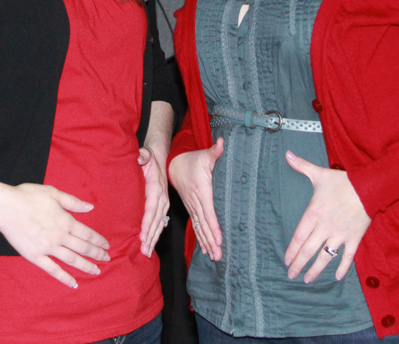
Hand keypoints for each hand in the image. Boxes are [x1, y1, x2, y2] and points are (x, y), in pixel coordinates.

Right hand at [0, 183, 110, 288]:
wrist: (5, 207)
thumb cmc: (28, 196)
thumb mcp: (53, 193)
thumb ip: (73, 202)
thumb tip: (90, 207)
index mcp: (65, 221)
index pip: (87, 234)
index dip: (98, 241)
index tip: (107, 246)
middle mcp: (59, 236)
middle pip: (83, 248)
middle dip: (96, 254)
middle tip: (107, 260)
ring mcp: (47, 248)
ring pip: (71, 260)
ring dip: (85, 266)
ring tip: (96, 271)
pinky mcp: (35, 256)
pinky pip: (52, 270)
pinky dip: (64, 278)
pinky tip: (73, 284)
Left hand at [138, 145, 169, 255]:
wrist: (160, 158)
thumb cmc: (149, 158)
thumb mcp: (146, 154)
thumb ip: (143, 155)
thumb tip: (140, 157)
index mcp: (156, 188)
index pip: (151, 208)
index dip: (147, 223)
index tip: (142, 235)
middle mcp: (162, 198)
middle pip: (156, 220)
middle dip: (151, 237)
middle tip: (144, 251)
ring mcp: (164, 203)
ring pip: (159, 224)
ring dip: (153, 239)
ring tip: (147, 252)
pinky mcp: (162, 206)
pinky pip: (160, 222)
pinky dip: (156, 234)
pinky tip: (151, 245)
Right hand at [168, 138, 224, 260]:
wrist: (175, 165)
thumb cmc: (192, 160)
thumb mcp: (204, 155)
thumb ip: (215, 151)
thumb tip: (223, 142)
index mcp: (201, 191)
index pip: (208, 211)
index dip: (214, 226)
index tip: (219, 239)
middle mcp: (196, 202)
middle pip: (204, 224)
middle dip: (211, 241)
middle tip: (219, 256)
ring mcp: (192, 207)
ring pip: (200, 228)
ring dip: (207, 243)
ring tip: (215, 257)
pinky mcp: (191, 209)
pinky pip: (196, 226)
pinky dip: (201, 238)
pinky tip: (206, 250)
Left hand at [283, 151, 370, 282]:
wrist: (369, 187)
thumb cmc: (342, 182)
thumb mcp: (319, 174)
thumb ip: (301, 166)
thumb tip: (287, 154)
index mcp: (314, 214)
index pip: (299, 237)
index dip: (292, 250)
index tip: (286, 260)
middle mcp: (325, 227)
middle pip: (308, 250)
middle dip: (298, 265)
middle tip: (291, 276)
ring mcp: (340, 235)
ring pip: (325, 256)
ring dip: (316, 270)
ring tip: (307, 280)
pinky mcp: (354, 238)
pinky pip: (347, 257)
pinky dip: (343, 268)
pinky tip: (337, 277)